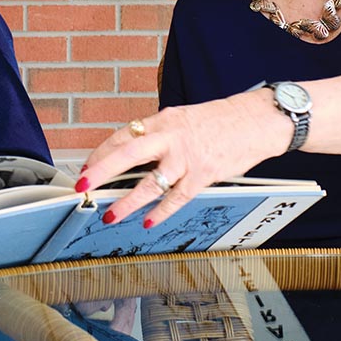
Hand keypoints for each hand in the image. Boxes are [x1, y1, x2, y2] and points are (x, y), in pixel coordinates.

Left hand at [78, 90, 289, 228]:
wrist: (257, 120)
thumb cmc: (220, 120)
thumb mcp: (183, 119)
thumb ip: (159, 136)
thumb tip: (134, 155)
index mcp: (164, 121)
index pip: (123, 136)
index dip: (101, 153)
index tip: (86, 168)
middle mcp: (171, 137)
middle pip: (128, 152)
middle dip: (101, 170)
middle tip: (82, 185)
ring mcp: (187, 157)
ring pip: (150, 182)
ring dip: (127, 201)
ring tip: (110, 214)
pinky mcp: (203, 174)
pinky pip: (177, 197)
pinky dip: (160, 212)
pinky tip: (147, 221)